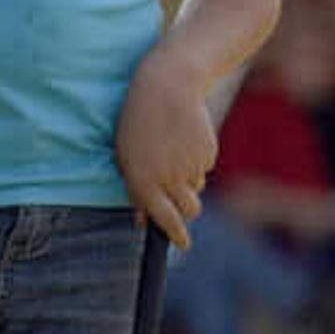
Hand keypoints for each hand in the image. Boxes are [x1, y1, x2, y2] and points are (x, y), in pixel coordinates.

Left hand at [115, 48, 218, 247]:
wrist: (166, 88)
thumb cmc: (137, 123)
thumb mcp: (127, 157)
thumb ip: (136, 190)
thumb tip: (143, 219)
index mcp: (143, 182)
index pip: (164, 219)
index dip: (175, 234)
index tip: (183, 245)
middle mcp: (169, 178)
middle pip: (189, 210)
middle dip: (186, 212)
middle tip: (181, 206)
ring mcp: (191, 167)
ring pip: (195, 187)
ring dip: (187, 181)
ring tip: (172, 155)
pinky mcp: (207, 153)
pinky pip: (202, 168)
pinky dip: (194, 161)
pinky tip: (183, 140)